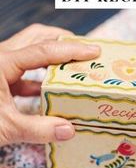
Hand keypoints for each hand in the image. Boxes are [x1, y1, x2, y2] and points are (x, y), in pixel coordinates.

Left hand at [0, 23, 99, 145]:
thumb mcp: (4, 127)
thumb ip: (38, 129)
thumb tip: (70, 131)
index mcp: (2, 63)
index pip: (44, 50)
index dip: (71, 50)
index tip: (94, 51)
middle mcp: (1, 58)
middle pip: (37, 37)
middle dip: (63, 40)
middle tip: (85, 51)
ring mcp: (0, 67)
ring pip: (31, 51)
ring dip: (53, 56)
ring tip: (74, 65)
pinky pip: (25, 71)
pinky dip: (42, 76)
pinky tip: (53, 88)